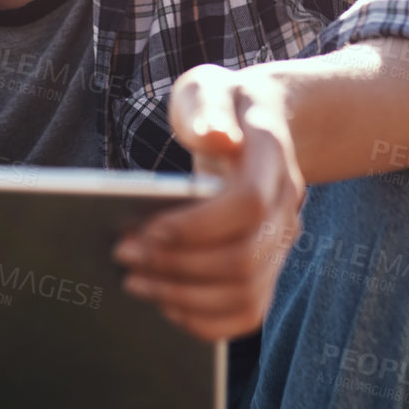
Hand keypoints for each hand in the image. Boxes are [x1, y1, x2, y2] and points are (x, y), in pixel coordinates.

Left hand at [112, 63, 306, 340]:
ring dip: (185, 297)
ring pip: (246, 294)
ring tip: (135, 282)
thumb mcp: (208, 88)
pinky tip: (165, 304)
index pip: (247, 205)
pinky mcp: (268, 266)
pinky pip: (248, 313)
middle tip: (123, 255)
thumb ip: (207, 107)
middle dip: (177, 265)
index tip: (148, 228)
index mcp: (272, 157)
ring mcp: (281, 241)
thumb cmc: (221, 106)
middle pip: (244, 258)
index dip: (198, 225)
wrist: (257, 124)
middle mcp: (285, 206)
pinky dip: (206, 320)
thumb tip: (215, 136)